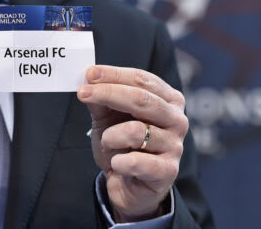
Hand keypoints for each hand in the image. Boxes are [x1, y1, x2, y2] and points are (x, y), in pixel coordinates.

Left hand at [77, 65, 187, 221]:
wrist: (129, 186)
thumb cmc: (122, 146)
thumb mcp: (108, 118)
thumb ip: (101, 99)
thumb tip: (88, 80)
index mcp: (168, 100)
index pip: (142, 79)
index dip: (114, 74)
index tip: (89, 73)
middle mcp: (177, 119)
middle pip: (142, 99)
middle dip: (108, 93)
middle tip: (83, 94)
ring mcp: (175, 145)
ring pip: (136, 131)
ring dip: (110, 136)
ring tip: (107, 142)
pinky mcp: (168, 171)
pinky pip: (136, 162)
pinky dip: (118, 162)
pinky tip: (116, 163)